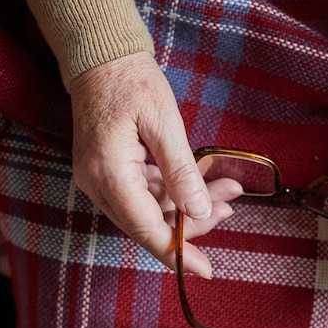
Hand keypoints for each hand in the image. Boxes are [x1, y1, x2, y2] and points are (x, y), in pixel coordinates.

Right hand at [70, 52, 240, 276]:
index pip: (146, 228)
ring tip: (225, 189)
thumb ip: (181, 172)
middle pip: (149, 223)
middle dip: (192, 221)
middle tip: (229, 206)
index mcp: (109, 173)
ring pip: (149, 210)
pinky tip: (199, 181)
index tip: (205, 270)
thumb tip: (197, 212)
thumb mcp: (164, 123)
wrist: (101, 57)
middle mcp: (98, 184)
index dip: (177, 253)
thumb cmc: (133, 82)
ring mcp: (100, 179)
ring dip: (186, 204)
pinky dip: (172, 192)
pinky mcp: (108, 171)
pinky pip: (143, 194)